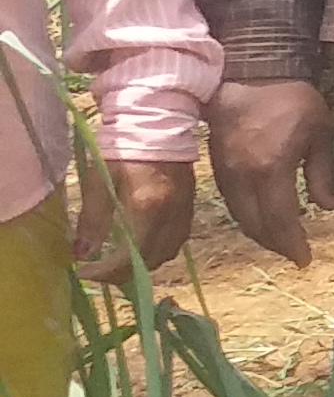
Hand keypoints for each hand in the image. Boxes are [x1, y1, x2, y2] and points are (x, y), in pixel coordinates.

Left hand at [73, 156, 195, 283]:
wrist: (159, 124)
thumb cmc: (123, 149)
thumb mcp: (99, 181)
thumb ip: (92, 219)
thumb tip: (81, 253)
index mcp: (147, 209)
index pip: (128, 258)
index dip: (103, 272)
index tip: (81, 271)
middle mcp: (170, 217)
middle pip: (149, 262)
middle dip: (121, 273)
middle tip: (96, 269)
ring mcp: (184, 213)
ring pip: (165, 255)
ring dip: (141, 264)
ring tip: (117, 259)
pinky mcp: (190, 208)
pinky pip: (176, 242)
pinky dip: (156, 251)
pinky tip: (140, 244)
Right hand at [208, 78, 333, 266]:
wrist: (249, 74)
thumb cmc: (293, 100)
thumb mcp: (320, 133)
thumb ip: (322, 173)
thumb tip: (327, 208)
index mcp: (271, 169)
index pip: (280, 220)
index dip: (293, 244)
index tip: (306, 259)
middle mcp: (243, 177)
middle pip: (256, 225)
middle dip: (276, 244)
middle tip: (296, 254)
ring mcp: (225, 173)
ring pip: (240, 216)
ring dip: (260, 233)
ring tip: (283, 241)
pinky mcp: (217, 167)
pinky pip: (231, 202)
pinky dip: (247, 217)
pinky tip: (262, 218)